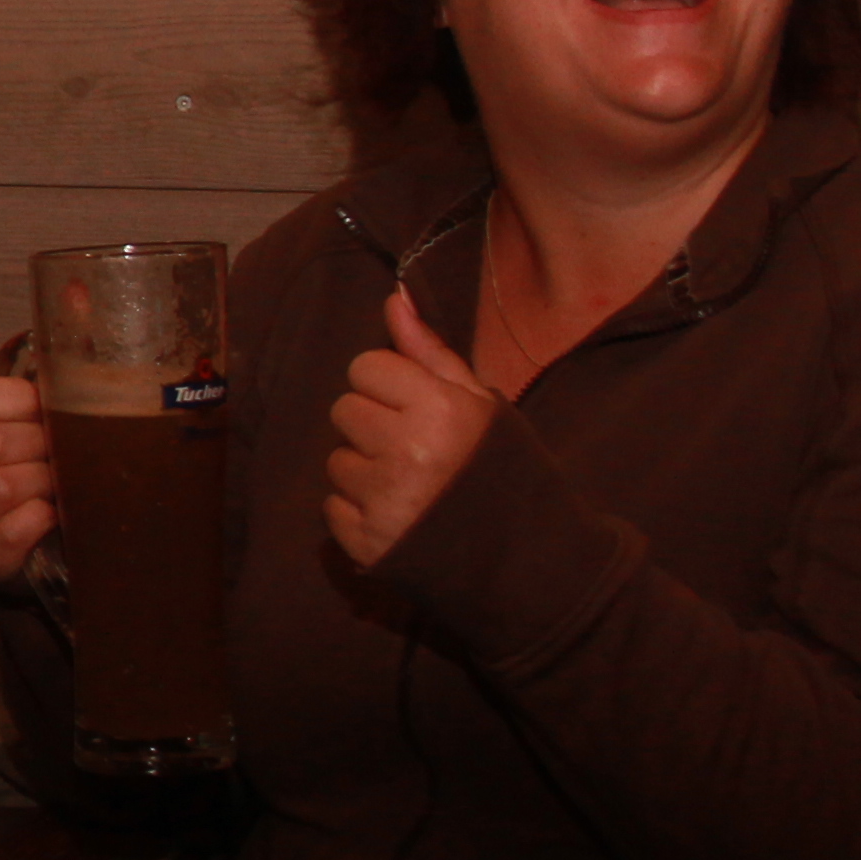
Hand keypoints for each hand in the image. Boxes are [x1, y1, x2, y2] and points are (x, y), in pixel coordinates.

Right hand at [0, 370, 58, 588]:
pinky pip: (10, 534)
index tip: (48, 415)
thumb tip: (78, 363)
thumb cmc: (25, 476)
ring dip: (44, 484)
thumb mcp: (17, 433)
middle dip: (42, 446)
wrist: (18, 550)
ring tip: (60, 487)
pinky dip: (39, 521)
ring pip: (2, 486)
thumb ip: (33, 403)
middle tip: (63, 456)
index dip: (21, 401)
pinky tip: (51, 516)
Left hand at [324, 286, 501, 568]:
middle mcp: (407, 453)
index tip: (414, 406)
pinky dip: (358, 510)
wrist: (528, 561)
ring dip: (364, 469)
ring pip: (335, 459)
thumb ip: (430, 352)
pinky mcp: (366, 543)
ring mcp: (383, 501)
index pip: (365, 367)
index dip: (388, 384)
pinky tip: (398, 514)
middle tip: (412, 447)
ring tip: (410, 485)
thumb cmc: (504, 470)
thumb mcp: (481, 403)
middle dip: (372, 423)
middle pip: (344, 409)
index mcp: (439, 410)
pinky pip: (332, 507)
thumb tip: (393, 298)